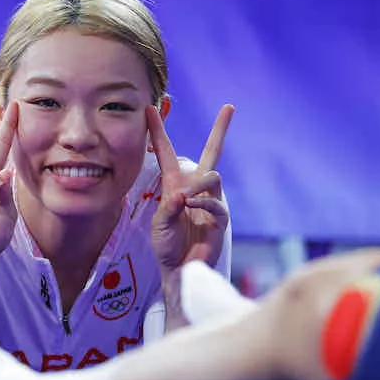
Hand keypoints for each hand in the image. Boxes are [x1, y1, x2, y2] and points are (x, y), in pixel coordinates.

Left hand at [148, 104, 233, 273]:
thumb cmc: (166, 246)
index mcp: (175, 185)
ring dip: (198, 185)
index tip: (150, 109)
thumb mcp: (158, 225)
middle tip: (229, 107)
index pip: (166, 152)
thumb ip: (168, 208)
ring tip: (185, 199)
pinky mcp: (220, 219)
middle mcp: (195, 189)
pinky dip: (202, 204)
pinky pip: (216, 204)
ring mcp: (210, 202)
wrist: (178, 271)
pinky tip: (191, 208)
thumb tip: (184, 195)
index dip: (158, 131)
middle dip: (220, 129)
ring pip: (213, 176)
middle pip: (212, 152)